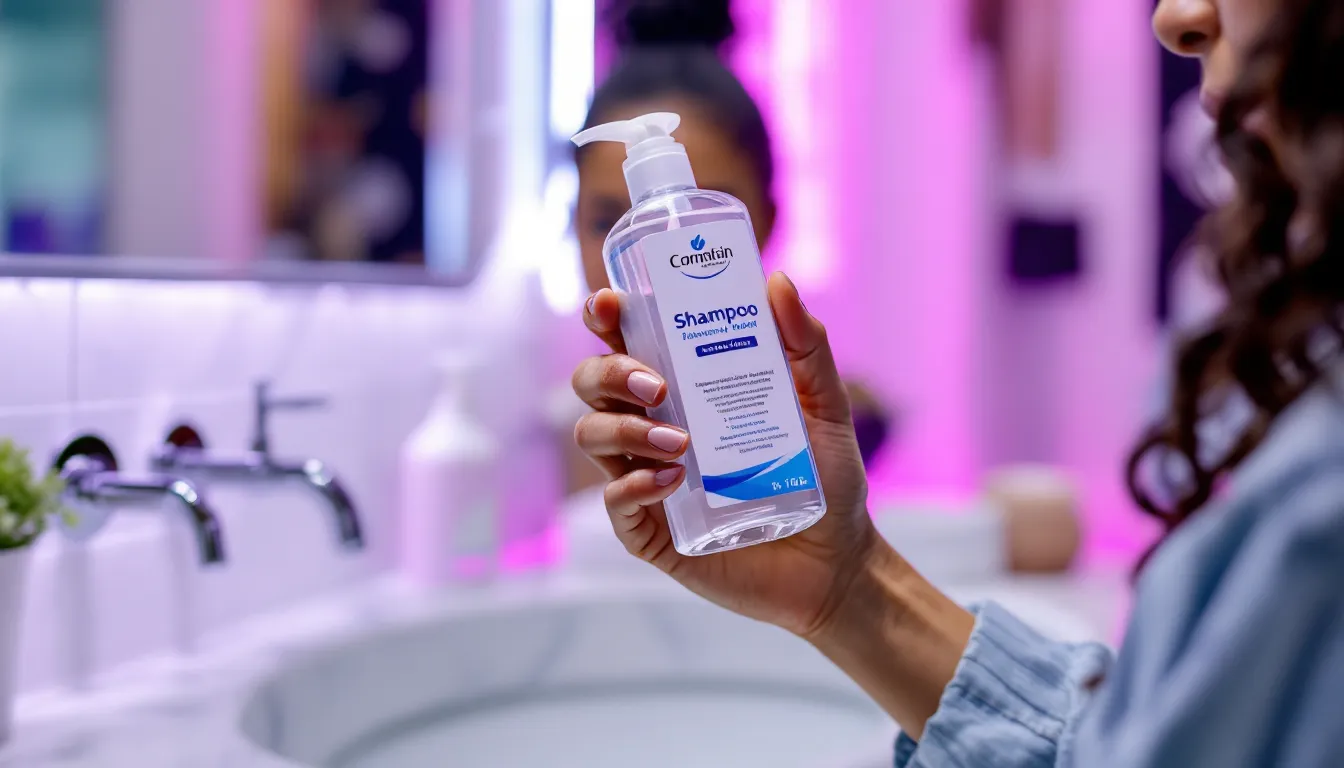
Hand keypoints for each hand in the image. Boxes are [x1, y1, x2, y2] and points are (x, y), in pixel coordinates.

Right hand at [571, 273, 879, 638]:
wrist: (838, 560)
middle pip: (593, 384)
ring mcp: (646, 479)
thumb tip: (777, 282)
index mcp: (685, 388)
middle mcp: (654, 427)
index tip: (612, 304)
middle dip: (610, 372)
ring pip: (592, 436)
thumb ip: (806, 346)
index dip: (607, 318)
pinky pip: (614, 503)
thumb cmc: (826, 478)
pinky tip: (672, 480)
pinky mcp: (652, 532)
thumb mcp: (826, 406)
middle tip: (657, 385)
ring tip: (680, 442)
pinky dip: (633, 487)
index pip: (627, 342)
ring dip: (624, 430)